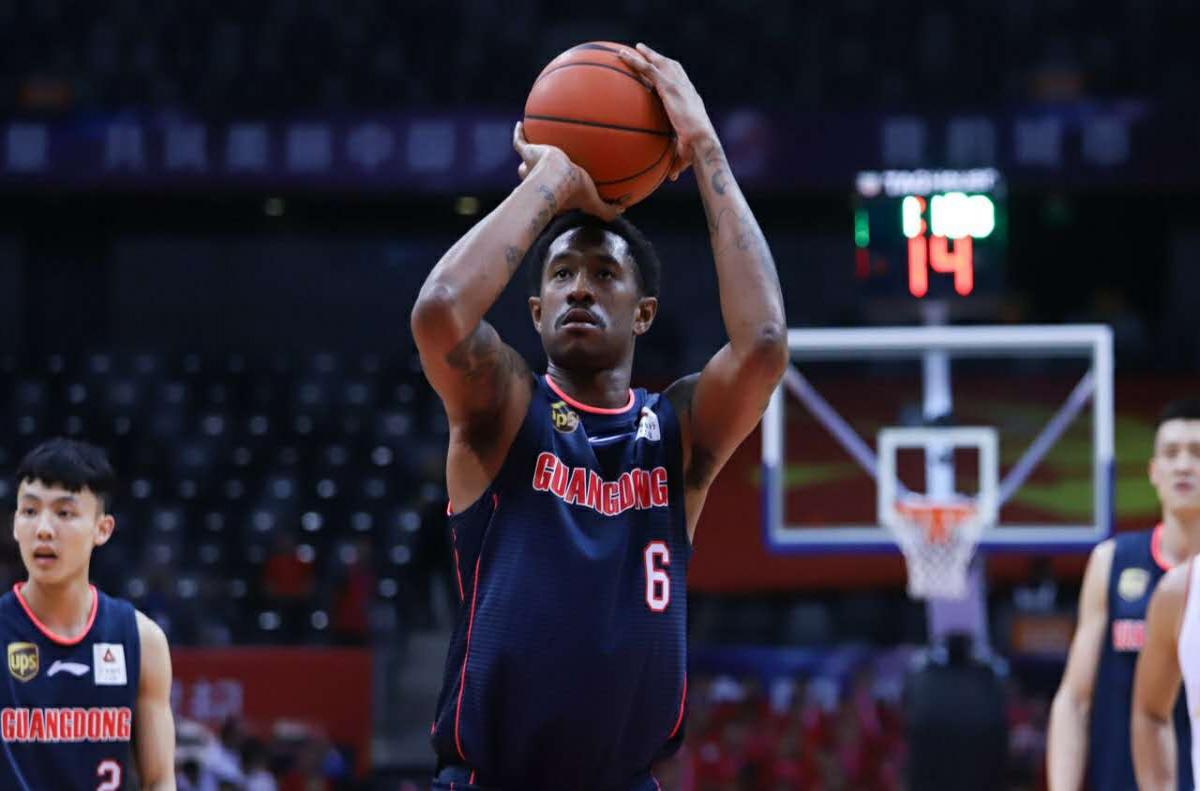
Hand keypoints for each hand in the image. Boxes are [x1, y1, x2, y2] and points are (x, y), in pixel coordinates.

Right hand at [512, 122, 621, 221]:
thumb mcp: (594, 202)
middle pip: (535, 178)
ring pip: (527, 161)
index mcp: (552, 193)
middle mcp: (537, 181)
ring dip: (530, 154)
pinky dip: (519, 133)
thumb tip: (623, 210)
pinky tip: (520, 124)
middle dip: (537, 174)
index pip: (551, 192)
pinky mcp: (526, 152)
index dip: (554, 191)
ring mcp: (530, 166)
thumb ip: (608, 209)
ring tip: (533, 144)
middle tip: (543, 167)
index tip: (560, 188)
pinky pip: (519, 141)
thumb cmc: (574, 190)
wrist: (556, 176)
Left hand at [618, 43, 717, 181]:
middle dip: (660, 58)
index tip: (665, 73)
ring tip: (635, 48)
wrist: (701, 141)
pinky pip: (647, 70)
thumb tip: (671, 178)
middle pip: (672, 67)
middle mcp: (686, 89)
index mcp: (691, 101)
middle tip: (648, 52)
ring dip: (648, 54)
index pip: (682, 84)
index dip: (674, 77)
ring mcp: (677, 85)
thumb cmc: (697, 151)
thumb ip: (676, 162)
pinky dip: (635, 61)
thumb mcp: (684, 154)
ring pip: (660, 63)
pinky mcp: (668, 87)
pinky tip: (621, 55)